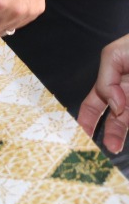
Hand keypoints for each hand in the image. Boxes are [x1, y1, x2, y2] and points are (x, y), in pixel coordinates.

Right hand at [79, 33, 128, 153]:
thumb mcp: (114, 55)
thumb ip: (106, 80)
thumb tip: (114, 106)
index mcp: (112, 84)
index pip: (93, 106)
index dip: (85, 120)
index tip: (79, 135)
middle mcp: (127, 97)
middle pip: (114, 121)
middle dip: (109, 135)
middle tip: (108, 148)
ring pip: (128, 122)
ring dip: (121, 136)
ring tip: (116, 147)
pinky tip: (128, 137)